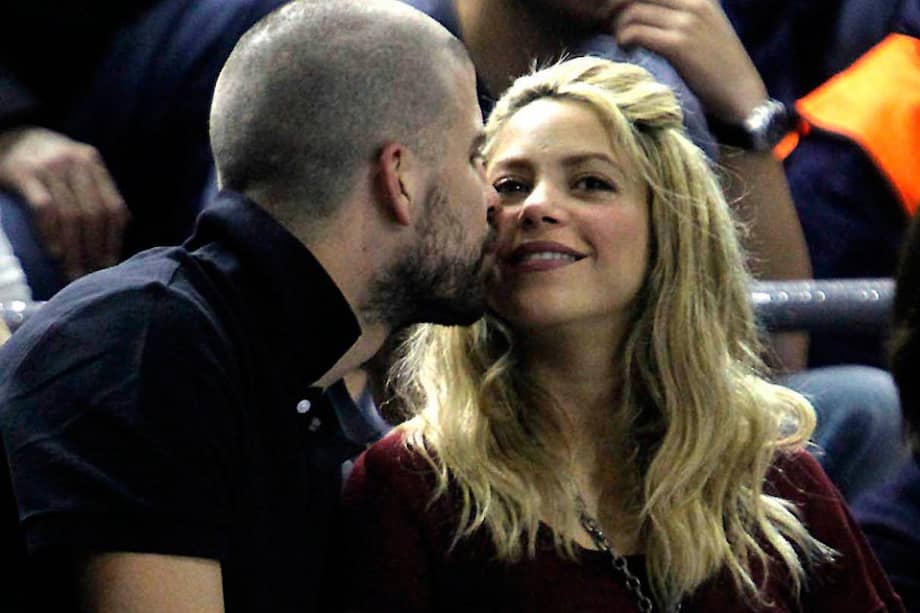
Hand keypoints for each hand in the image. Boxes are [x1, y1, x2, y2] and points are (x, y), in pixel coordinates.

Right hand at [0, 126, 128, 279]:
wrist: (5, 131)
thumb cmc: (42, 157)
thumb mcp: (74, 165)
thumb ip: (96, 189)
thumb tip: (123, 224)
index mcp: (92, 162)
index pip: (113, 208)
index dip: (113, 240)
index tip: (110, 265)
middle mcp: (75, 163)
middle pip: (94, 215)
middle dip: (95, 250)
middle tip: (90, 276)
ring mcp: (49, 166)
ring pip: (71, 215)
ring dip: (75, 249)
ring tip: (73, 272)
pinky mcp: (24, 173)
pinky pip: (44, 209)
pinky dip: (51, 233)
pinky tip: (55, 253)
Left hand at [610, 0, 767, 121]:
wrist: (742, 95)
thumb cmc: (719, 69)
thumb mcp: (705, 31)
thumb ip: (680, 17)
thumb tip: (644, 14)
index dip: (628, 0)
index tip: (616, 13)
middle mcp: (694, 4)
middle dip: (617, 8)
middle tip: (609, 26)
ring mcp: (688, 23)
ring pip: (634, 12)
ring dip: (618, 27)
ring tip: (620, 42)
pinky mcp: (679, 45)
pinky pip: (637, 32)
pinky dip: (624, 39)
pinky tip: (625, 49)